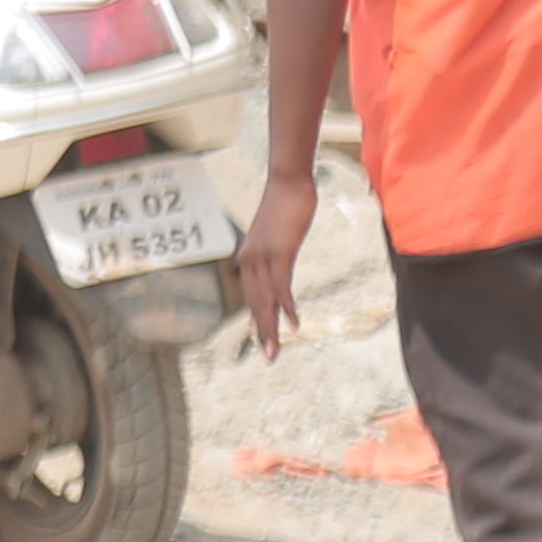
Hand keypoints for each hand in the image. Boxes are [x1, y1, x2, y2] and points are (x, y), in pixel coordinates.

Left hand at [236, 169, 319, 355]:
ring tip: (274, 351)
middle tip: (269, 358)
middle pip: (255, 304)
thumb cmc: (285, 205)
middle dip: (262, 333)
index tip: (265, 340)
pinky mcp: (278, 253)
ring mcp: (262, 258)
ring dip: (270, 328)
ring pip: (264, 301)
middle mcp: (249, 261)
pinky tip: (293, 324)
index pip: (252, 297)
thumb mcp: (277, 234)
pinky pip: (281, 287)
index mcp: (248, 258)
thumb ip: (275, 251)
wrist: (287, 183)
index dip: (259, 319)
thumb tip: (276, 260)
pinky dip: (286, 307)